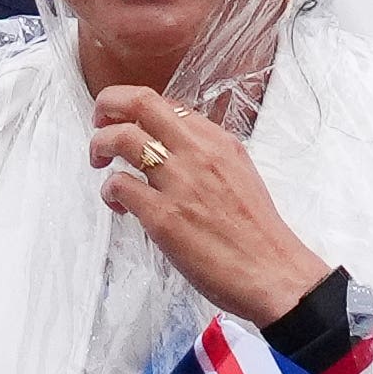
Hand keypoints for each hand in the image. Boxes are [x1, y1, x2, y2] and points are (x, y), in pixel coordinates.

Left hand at [94, 84, 327, 323]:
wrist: (273, 271)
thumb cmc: (258, 233)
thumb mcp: (240, 174)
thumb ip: (208, 157)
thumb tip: (175, 150)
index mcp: (218, 142)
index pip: (166, 103)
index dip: (136, 106)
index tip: (124, 118)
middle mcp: (198, 153)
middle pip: (141, 103)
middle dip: (108, 104)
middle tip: (99, 120)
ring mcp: (179, 183)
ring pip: (122, 138)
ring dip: (100, 144)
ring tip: (99, 161)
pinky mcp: (163, 217)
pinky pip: (119, 185)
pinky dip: (109, 190)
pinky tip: (118, 204)